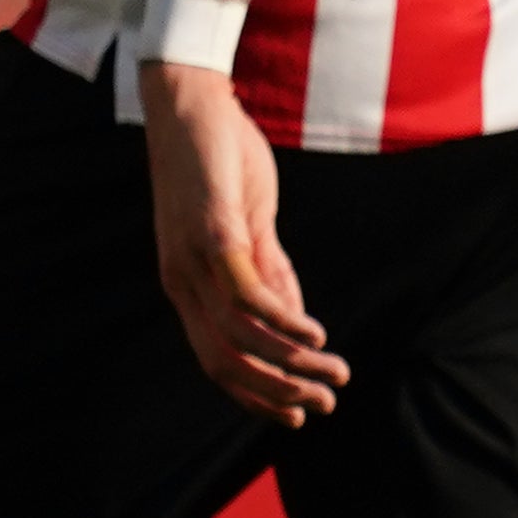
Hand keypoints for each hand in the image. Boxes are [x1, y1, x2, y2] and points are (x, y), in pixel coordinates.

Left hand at [139, 59, 345, 426]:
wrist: (190, 103)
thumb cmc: (218, 158)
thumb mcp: (248, 222)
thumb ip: (270, 268)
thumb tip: (294, 316)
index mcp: (185, 284)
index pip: (214, 360)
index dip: (254, 395)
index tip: (297, 414)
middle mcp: (181, 281)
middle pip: (225, 362)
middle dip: (277, 393)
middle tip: (324, 406)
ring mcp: (194, 260)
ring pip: (240, 338)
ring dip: (292, 364)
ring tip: (335, 373)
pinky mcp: (213, 234)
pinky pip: (248, 296)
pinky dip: (283, 323)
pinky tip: (317, 335)